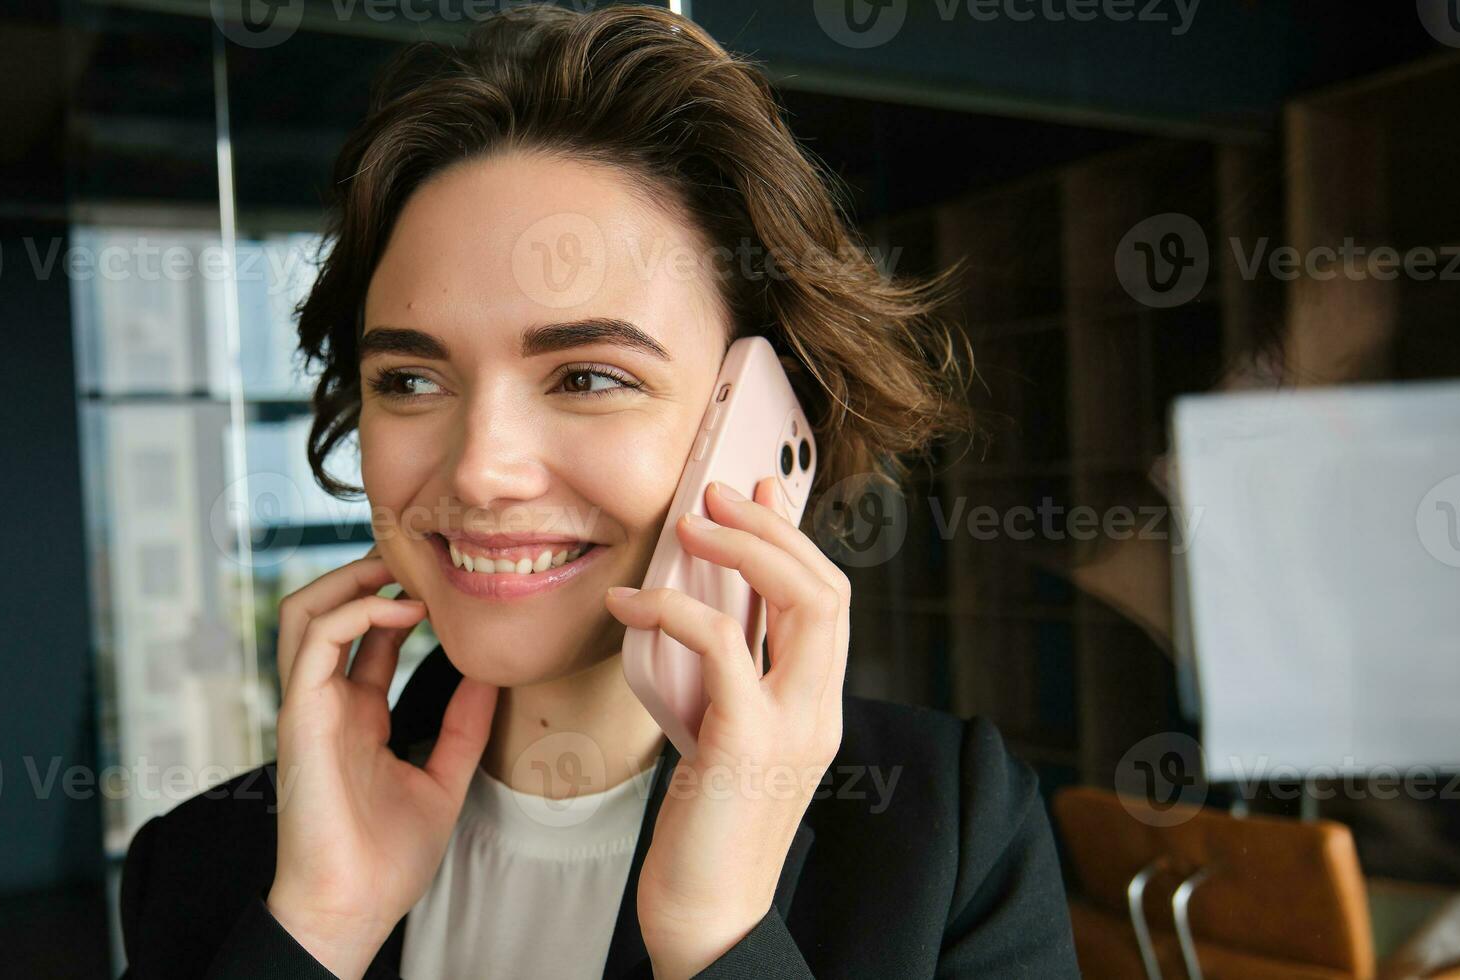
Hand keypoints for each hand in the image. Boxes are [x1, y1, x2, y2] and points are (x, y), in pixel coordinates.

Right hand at [267, 551, 498, 979]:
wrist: (352, 906)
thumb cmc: (387, 860)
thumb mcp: (443, 779)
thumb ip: (463, 727)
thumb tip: (492, 675)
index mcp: (355, 715)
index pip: (366, 636)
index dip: (400, 600)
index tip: (446, 585)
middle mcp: (327, 702)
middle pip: (324, 609)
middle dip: (364, 572)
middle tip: (418, 557)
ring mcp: (309, 705)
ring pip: (304, 611)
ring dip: (350, 578)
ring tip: (401, 569)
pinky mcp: (300, 714)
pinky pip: (315, 640)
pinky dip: (356, 612)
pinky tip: (403, 612)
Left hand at [605, 478, 847, 978]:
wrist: (707, 915)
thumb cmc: (703, 831)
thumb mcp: (723, 739)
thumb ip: (731, 683)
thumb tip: (711, 618)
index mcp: (818, 707)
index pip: (830, 601)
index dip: (797, 537)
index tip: (762, 491)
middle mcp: (820, 710)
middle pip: (829, 588)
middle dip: (775, 526)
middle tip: (718, 492)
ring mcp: (792, 725)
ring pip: (802, 603)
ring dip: (745, 548)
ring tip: (689, 521)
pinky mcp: (746, 741)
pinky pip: (723, 646)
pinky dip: (676, 609)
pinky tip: (630, 602)